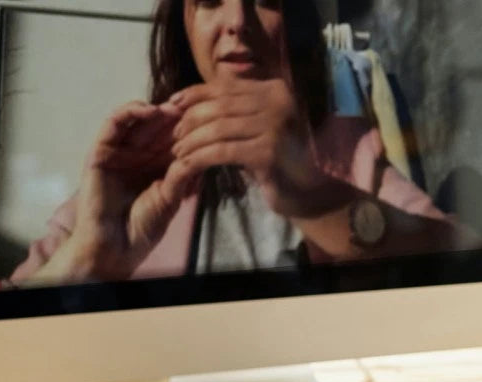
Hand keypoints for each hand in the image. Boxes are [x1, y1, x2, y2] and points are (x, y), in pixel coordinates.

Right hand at [65, 101, 199, 279]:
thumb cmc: (142, 228)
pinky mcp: (101, 150)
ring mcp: (119, 151)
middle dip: (177, 116)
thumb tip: (206, 150)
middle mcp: (138, 155)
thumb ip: (184, 174)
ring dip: (157, 111)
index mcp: (156, 167)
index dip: (190, 128)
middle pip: (158, 127)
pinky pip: (114, 124)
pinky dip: (130, 112)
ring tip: (176, 109)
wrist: (115, 246)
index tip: (209, 120)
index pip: (174, 140)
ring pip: (138, 121)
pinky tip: (150, 110)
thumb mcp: (171, 197)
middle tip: (195, 106)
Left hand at [169, 79, 321, 217]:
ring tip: (179, 153)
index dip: (194, 94)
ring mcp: (276, 127)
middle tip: (174, 137)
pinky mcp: (269, 152)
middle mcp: (278, 102)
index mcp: (274, 90)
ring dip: (193, 140)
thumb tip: (187, 102)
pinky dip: (202, 157)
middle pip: (220, 106)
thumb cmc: (280, 163)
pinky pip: (224, 151)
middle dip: (191, 120)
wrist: (309, 195)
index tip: (172, 105)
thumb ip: (234, 113)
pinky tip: (189, 165)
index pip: (225, 86)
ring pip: (219, 128)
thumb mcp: (256, 130)